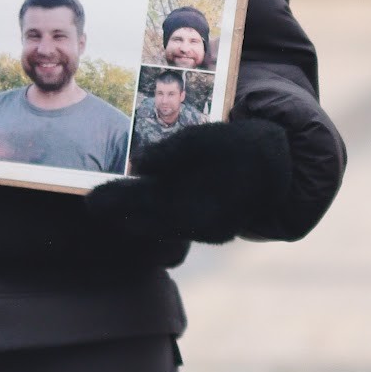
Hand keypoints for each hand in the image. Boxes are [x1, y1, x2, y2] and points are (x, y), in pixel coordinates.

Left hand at [85, 118, 292, 246]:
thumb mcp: (205, 137)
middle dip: (120, 211)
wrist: (281, 166)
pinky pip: (178, 229)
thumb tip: (135, 164)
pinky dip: (158, 219)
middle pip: (148, 222)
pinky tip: (145, 208)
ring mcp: (209, 234)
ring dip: (136, 217)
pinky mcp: (215, 234)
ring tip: (113, 203)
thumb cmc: (240, 145)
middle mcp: (202, 227)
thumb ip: (169, 151)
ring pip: (161, 229)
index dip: (114, 201)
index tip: (89, 199)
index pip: (144, 204)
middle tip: (94, 202)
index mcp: (197, 204)